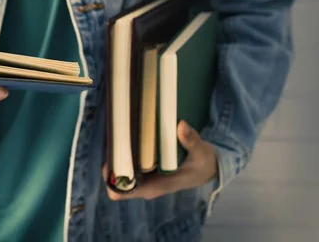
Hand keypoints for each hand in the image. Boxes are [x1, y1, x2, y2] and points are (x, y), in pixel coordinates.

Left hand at [103, 120, 217, 200]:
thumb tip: (181, 126)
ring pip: (119, 170)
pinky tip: (126, 135)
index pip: (120, 191)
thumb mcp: (201, 152)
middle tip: (114, 136)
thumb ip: (191, 140)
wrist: (209, 168)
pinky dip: (124, 152)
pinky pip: (127, 164)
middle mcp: (145, 185)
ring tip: (118, 132)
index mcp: (155, 186)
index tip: (111, 156)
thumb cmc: (203, 163)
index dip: (110, 176)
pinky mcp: (146, 170)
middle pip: (115, 179)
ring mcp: (145, 178)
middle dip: (111, 160)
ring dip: (116, 154)